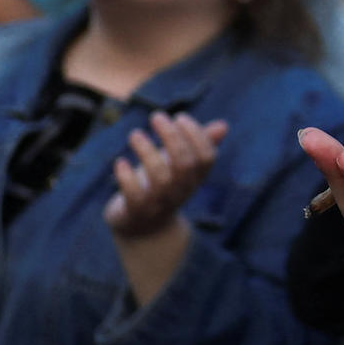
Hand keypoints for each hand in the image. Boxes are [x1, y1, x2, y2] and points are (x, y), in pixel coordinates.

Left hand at [104, 111, 226, 241]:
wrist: (143, 228)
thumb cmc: (163, 187)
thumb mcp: (181, 165)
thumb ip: (200, 146)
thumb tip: (224, 126)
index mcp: (195, 178)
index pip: (206, 157)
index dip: (196, 135)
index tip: (179, 117)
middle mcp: (181, 190)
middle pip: (184, 163)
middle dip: (171, 137)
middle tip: (156, 116)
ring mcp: (160, 202)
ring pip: (160, 176)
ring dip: (147, 151)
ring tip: (135, 134)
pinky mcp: (136, 210)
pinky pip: (134, 194)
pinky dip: (126, 176)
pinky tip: (120, 162)